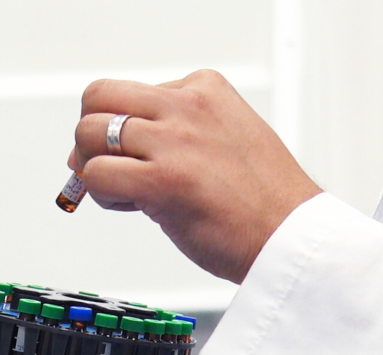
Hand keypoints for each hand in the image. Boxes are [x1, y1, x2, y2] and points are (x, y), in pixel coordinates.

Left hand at [68, 71, 322, 283]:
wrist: (292, 237)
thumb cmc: (260, 199)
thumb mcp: (223, 136)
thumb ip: (173, 130)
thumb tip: (105, 142)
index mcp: (204, 89)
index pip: (131, 91)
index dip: (124, 126)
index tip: (142, 156)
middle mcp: (187, 106)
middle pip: (99, 97)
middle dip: (91, 135)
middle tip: (105, 165)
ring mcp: (174, 140)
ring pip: (89, 133)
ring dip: (94, 166)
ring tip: (125, 190)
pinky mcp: (162, 180)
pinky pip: (97, 174)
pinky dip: (101, 193)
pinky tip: (133, 206)